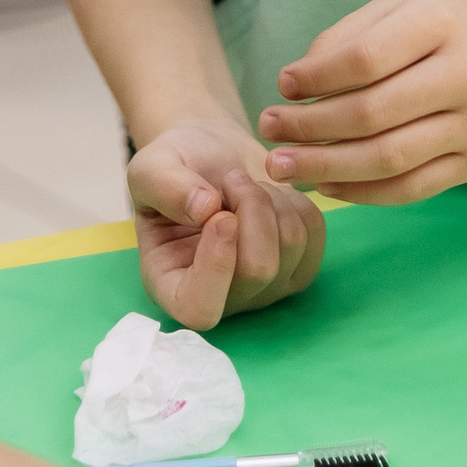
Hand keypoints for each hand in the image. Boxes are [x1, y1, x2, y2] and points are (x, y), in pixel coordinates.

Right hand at [125, 116, 323, 329]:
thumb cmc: (175, 167)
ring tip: (243, 183)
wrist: (210, 156)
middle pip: (259, 269)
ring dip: (270, 197)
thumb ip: (165, 186)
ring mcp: (265, 290)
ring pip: (291, 245)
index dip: (216, 267)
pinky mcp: (298, 268)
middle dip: (250, 207)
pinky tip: (268, 193)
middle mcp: (221, 299)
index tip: (221, 217)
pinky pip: (314, 231)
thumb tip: (204, 209)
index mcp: (171, 286)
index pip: (199, 309)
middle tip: (230, 179)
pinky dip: (294, 199)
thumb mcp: (152, 167)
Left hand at [257, 0, 466, 203]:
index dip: (316, 76)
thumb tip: (298, 83)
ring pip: (389, 159)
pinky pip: (412, 188)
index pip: (366, 59)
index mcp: (442, 25)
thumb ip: (352, 36)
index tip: (282, 84)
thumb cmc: (457, 22)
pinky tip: (328, 185)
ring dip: (327, 168)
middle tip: (267, 129)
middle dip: (310, 128)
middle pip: (373, 114)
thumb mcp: (408, 5)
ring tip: (282, 166)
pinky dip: (364, 193)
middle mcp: (464, 78)